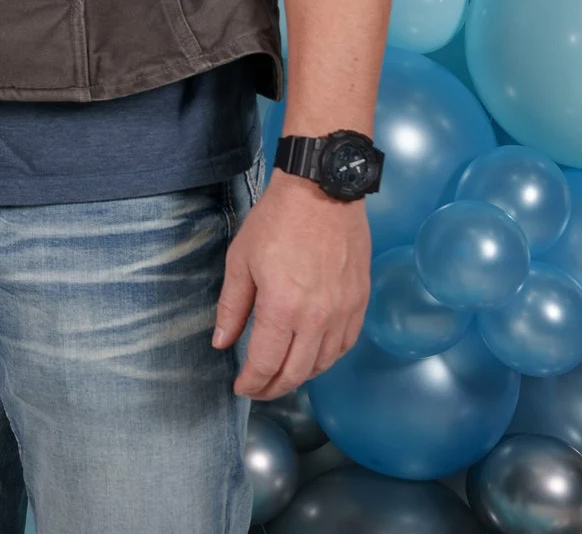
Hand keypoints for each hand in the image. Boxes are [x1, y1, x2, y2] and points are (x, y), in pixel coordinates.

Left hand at [213, 170, 370, 398]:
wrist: (322, 192)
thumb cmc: (276, 221)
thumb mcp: (240, 261)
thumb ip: (231, 308)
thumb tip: (221, 343)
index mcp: (283, 308)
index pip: (267, 363)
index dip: (252, 382)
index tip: (241, 388)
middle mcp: (318, 318)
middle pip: (297, 372)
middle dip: (273, 388)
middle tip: (257, 389)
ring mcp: (344, 312)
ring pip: (323, 363)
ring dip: (300, 376)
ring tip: (281, 375)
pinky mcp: (360, 302)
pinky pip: (345, 344)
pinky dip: (326, 358)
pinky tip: (312, 356)